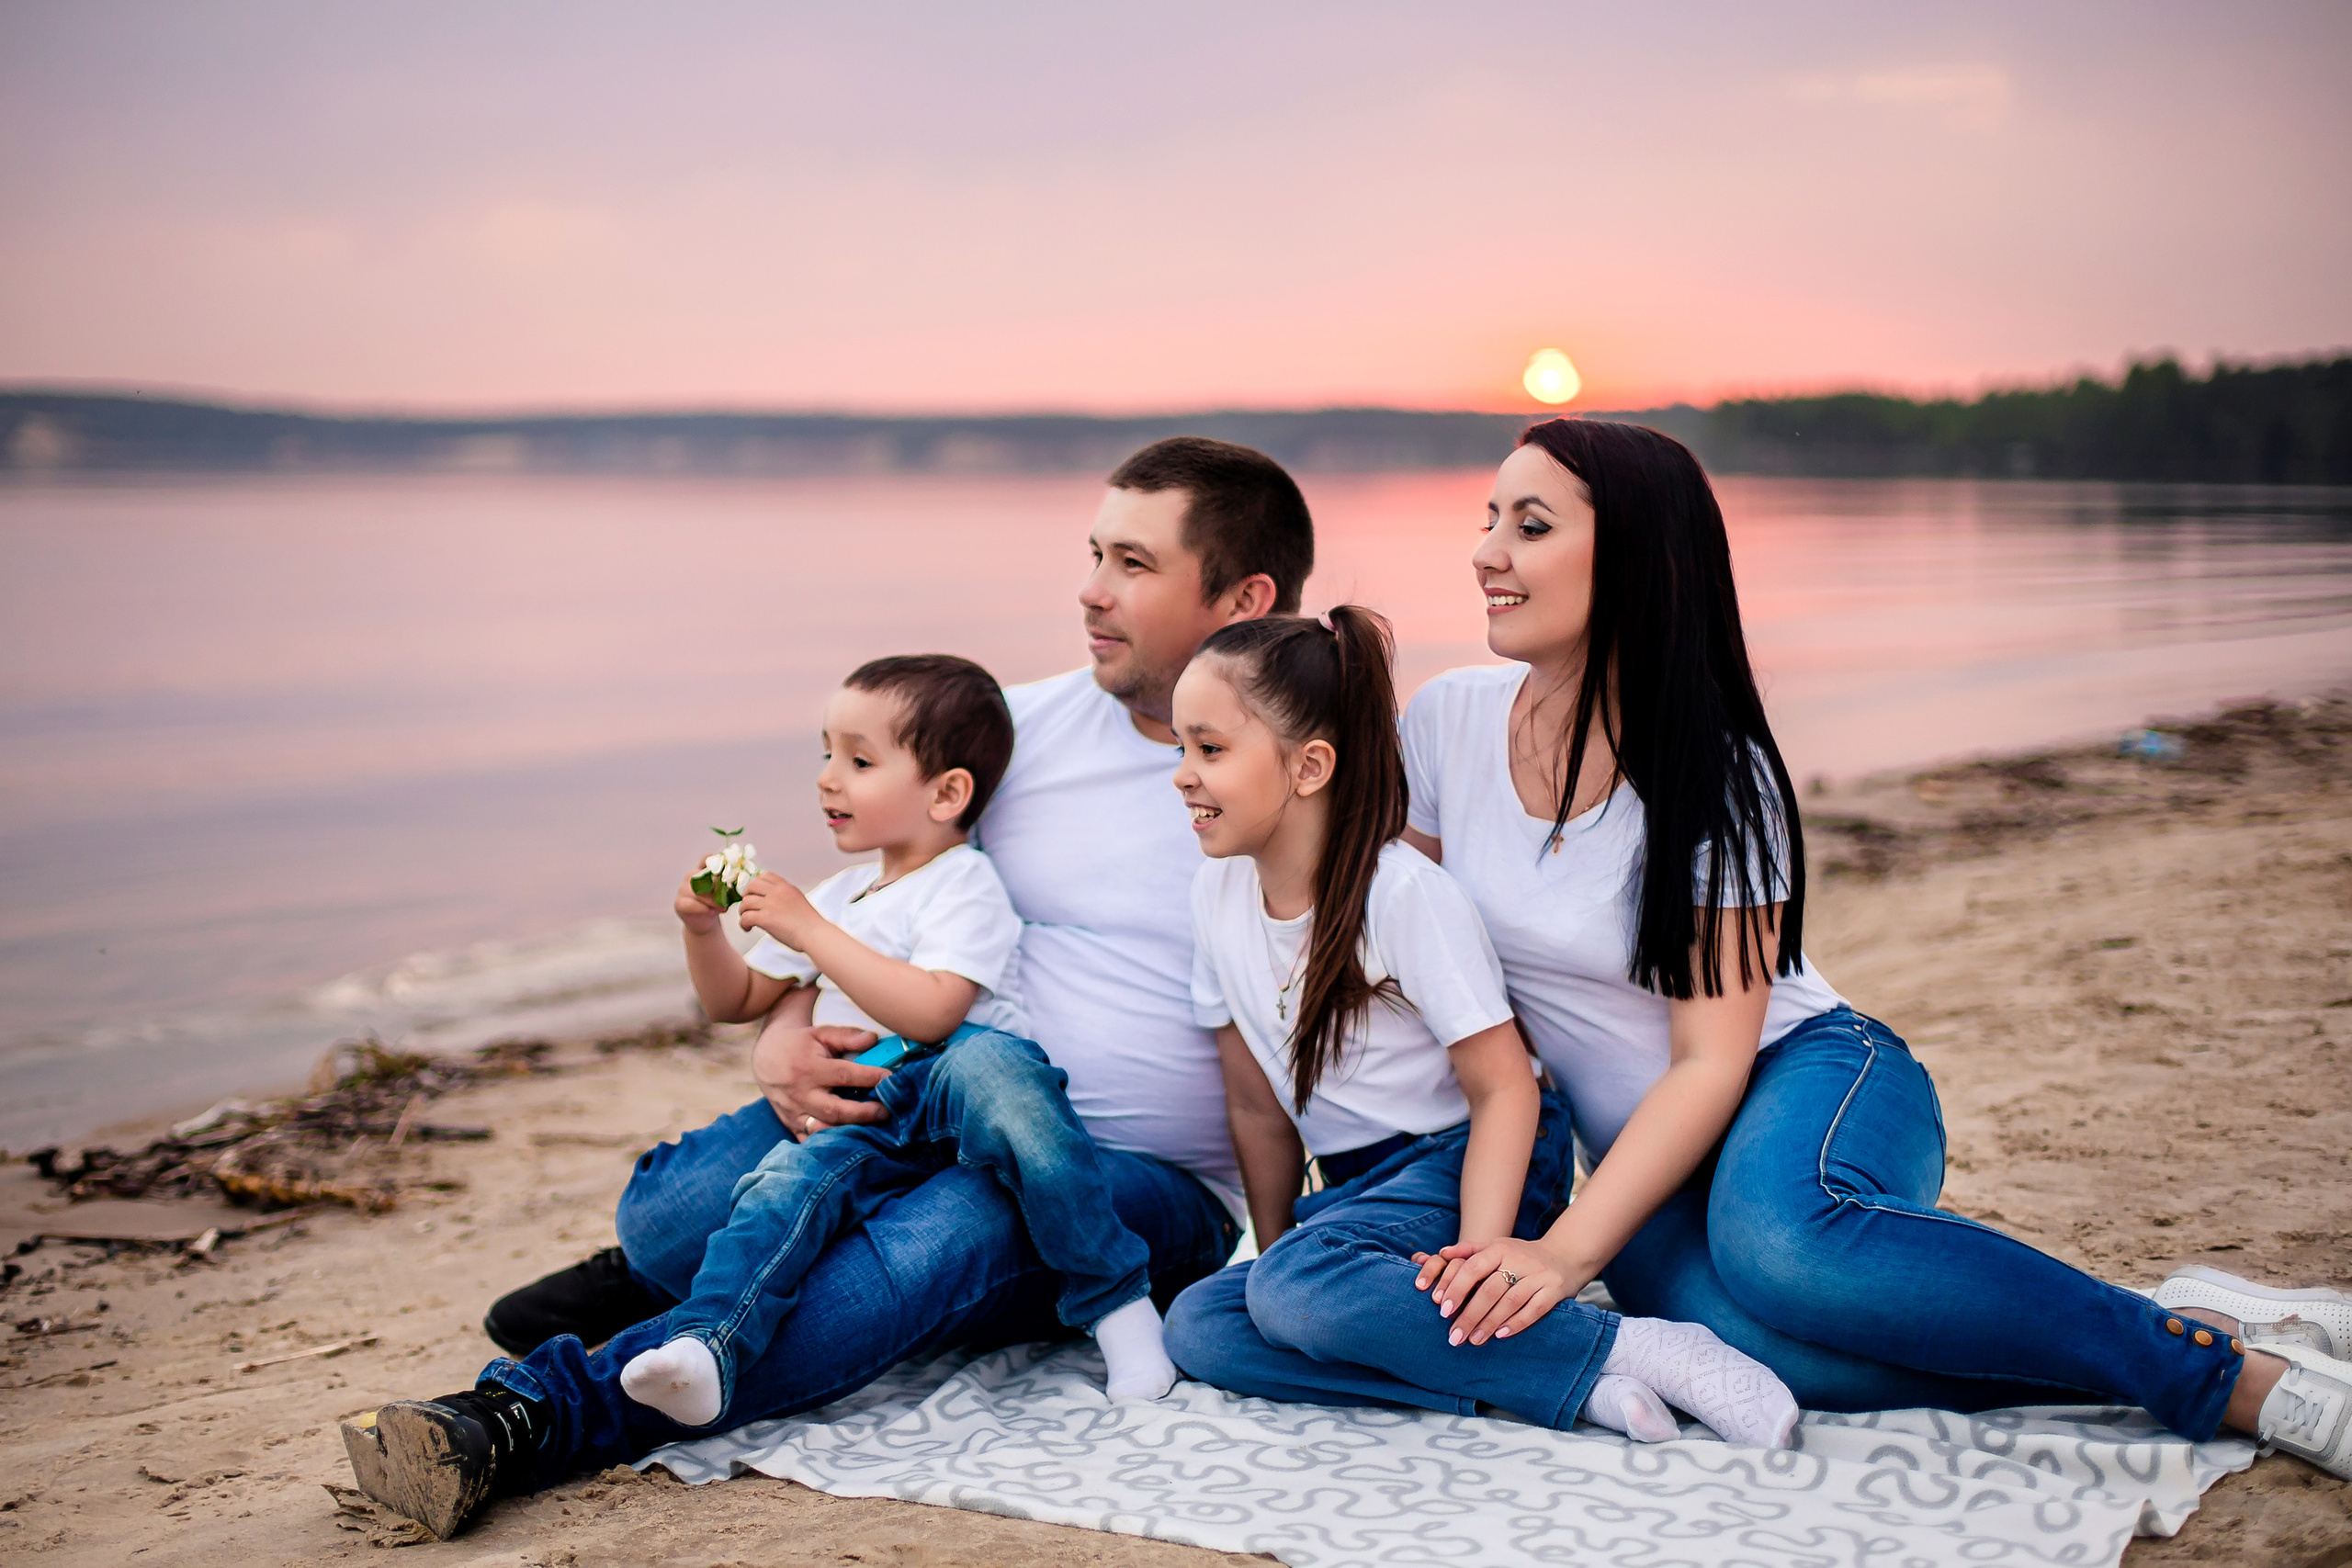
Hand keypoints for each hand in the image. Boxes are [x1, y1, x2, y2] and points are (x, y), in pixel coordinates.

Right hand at [674, 863, 724, 933]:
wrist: (703, 922)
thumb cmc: (715, 904)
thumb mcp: (722, 892)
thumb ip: (726, 884)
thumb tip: (741, 880)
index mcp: (701, 870)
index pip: (706, 860)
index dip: (717, 861)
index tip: (728, 869)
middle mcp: (689, 877)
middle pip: (703, 878)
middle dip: (717, 889)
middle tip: (728, 899)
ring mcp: (682, 889)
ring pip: (697, 892)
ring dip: (712, 901)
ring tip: (723, 908)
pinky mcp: (679, 903)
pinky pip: (690, 904)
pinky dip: (702, 908)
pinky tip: (711, 912)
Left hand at [736, 871, 817, 947]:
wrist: (815, 934)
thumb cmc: (809, 923)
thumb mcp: (798, 900)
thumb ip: (784, 895)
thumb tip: (770, 899)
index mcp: (786, 887)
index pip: (764, 876)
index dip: (755, 884)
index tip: (755, 895)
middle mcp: (777, 892)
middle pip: (751, 886)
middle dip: (746, 896)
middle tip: (748, 907)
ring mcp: (771, 905)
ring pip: (746, 902)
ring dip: (743, 912)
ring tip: (748, 921)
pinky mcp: (766, 919)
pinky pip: (746, 917)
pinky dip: (743, 923)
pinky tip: (749, 928)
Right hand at [750, 1012, 888, 1138]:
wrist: (766, 1057)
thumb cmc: (800, 1044)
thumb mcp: (821, 1033)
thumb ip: (847, 1036)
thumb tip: (873, 1039)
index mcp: (808, 1068)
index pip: (844, 1075)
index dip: (869, 1077)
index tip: (890, 1079)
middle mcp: (800, 1093)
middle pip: (835, 1110)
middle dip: (863, 1114)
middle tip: (886, 1111)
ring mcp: (793, 1113)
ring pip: (822, 1130)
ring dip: (848, 1132)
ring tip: (871, 1129)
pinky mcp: (790, 1125)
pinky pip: (809, 1141)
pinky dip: (828, 1144)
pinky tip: (849, 1141)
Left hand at [1410, 1236, 1588, 1346]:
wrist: (1565, 1255)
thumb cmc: (1522, 1255)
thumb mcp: (1497, 1246)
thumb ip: (1470, 1250)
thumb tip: (1441, 1254)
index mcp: (1500, 1248)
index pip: (1473, 1267)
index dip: (1457, 1288)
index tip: (1442, 1310)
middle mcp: (1519, 1260)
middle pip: (1490, 1289)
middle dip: (1470, 1314)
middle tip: (1454, 1335)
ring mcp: (1538, 1275)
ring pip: (1510, 1301)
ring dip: (1490, 1323)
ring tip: (1474, 1340)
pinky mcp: (1555, 1290)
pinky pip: (1535, 1309)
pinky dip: (1517, 1323)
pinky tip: (1501, 1335)